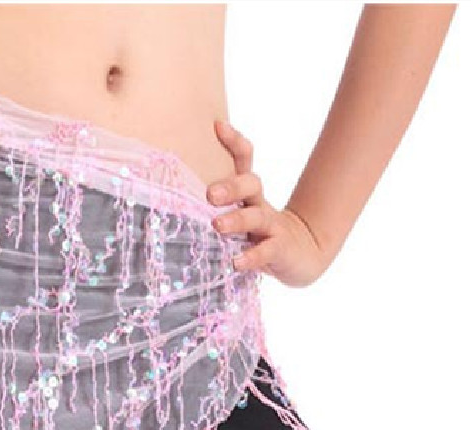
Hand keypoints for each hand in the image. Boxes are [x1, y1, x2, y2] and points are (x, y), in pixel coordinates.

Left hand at [207, 120, 330, 287]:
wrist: (300, 255)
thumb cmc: (256, 234)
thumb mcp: (238, 215)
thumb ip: (214, 207)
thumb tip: (170, 199)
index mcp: (248, 193)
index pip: (244, 160)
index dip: (234, 141)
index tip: (217, 126)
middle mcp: (259, 204)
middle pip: (251, 184)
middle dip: (231, 186)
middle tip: (210, 194)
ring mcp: (271, 227)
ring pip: (256, 217)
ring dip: (237, 220)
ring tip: (218, 225)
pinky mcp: (278, 251)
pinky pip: (265, 252)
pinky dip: (251, 257)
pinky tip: (236, 262)